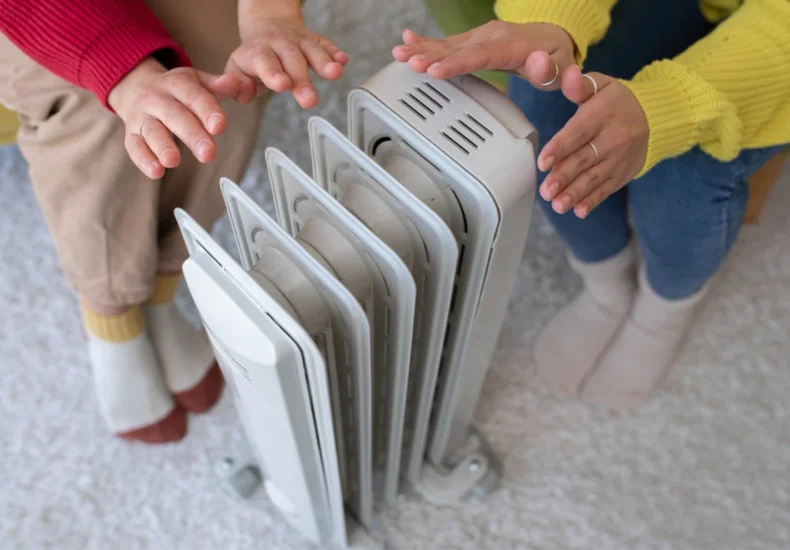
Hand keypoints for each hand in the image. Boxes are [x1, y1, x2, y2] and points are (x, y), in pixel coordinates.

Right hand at [108, 58, 246, 178]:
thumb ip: (218, 86)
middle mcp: (156, 98)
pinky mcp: (131, 134)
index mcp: (177, 83)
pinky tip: (156, 172)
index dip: (207, 110)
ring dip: (162, 146)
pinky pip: (134, 146)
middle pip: (174, 116)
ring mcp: (141, 116)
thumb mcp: (197, 81)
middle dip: (191, 135)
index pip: (193, 96)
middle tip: (208, 154)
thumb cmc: (178, 90)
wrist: (135, 85)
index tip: (220, 126)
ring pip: (152, 131)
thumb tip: (239, 84)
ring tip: (174, 161)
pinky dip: (143, 160)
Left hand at [227, 12, 348, 108]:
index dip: (273, 73)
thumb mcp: (238, 68)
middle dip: (302, 80)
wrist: (268, 24)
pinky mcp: (315, 41)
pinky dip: (335, 52)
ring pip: (312, 50)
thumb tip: (243, 95)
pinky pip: (326, 44)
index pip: (265, 62)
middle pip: (292, 61)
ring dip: (324, 62)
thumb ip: (238, 84)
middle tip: (310, 100)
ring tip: (335, 73)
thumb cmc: (254, 57)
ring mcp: (299, 41)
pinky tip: (343, 60)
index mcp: (259, 52)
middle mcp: (280, 44)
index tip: (282, 85)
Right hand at [392, 21, 573, 89]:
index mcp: (511, 46)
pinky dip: (427, 41)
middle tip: (409, 62)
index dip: (457, 63)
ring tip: (399, 52)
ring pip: (449, 44)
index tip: (437, 71)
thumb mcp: (561, 67)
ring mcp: (481, 36)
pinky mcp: (474, 39)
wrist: (553, 38)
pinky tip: (408, 38)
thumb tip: (537, 64)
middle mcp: (492, 36)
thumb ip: (549, 69)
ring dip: (422, 49)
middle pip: (458, 48)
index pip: (480, 56)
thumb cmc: (555, 58)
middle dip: (431, 56)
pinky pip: (449, 41)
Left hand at [538, 66, 648, 217]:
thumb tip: (569, 75)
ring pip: (594, 178)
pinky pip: (607, 189)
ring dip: (575, 193)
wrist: (657, 116)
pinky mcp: (623, 173)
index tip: (543, 162)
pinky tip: (579, 210)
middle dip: (564, 177)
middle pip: (584, 160)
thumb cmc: (617, 101)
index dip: (559, 148)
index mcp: (602, 114)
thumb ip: (580, 85)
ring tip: (558, 205)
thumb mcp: (602, 85)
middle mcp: (613, 138)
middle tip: (546, 191)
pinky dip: (593, 200)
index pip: (578, 133)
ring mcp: (619, 158)